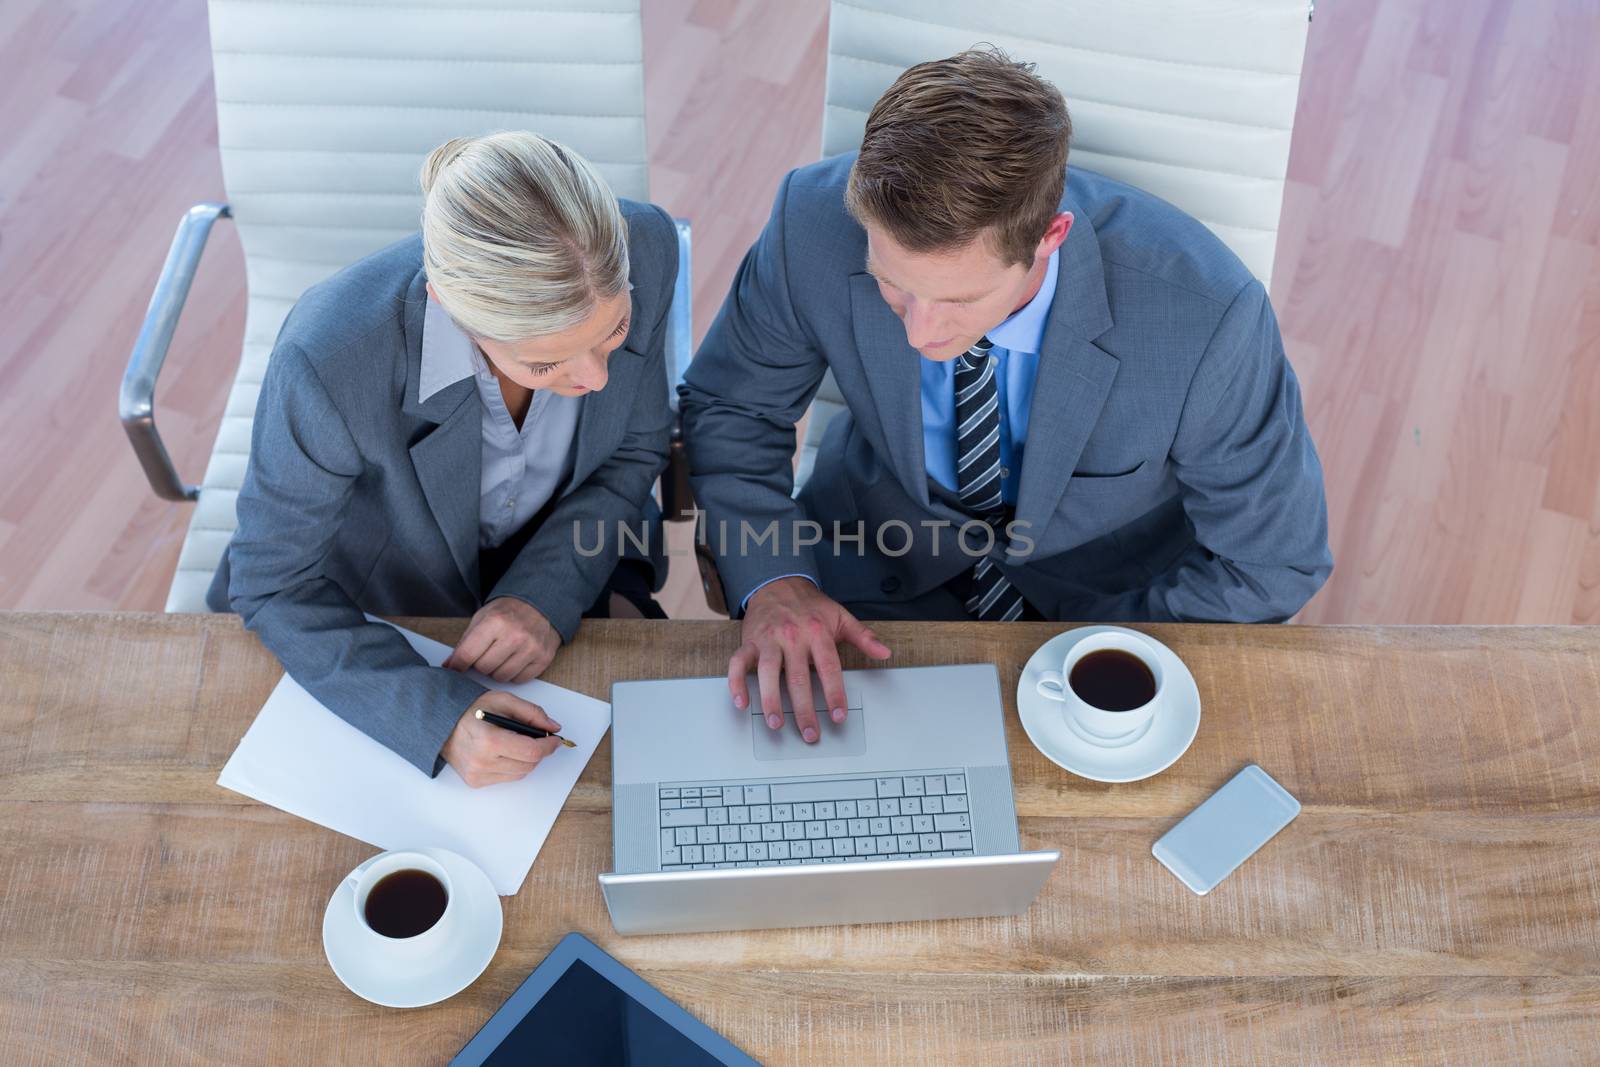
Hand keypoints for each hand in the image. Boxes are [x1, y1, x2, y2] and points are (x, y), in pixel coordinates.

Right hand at [440, 690, 564, 787]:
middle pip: (529, 764)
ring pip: (521, 773)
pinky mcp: (475, 782)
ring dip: (527, 759)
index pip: (531, 751)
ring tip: (517, 742)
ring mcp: (477, 774)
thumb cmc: (471, 710)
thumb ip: (532, 713)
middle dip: (539, 751)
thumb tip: (554, 727)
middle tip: (538, 737)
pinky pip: (507, 778)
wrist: (442, 723)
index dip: (549, 746)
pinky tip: (504, 752)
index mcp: (489, 740)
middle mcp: (482, 762)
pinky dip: (513, 766)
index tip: (555, 739)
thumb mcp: (504, 700)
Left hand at [444, 597, 559, 682]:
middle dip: (481, 664)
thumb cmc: (507, 613)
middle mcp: (515, 635)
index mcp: (495, 622)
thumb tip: (450, 666)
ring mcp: (531, 648)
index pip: (467, 655)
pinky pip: (518, 679)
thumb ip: (465, 643)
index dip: (458, 664)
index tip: (456, 667)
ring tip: (502, 655)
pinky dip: (513, 673)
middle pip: (484, 668)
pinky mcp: (543, 659)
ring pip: (501, 677)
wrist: (538, 606)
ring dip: (497, 670)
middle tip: (486, 653)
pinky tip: (515, 659)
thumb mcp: (481, 619)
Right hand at [730, 577, 890, 743]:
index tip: (838, 716)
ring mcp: (768, 640)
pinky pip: (738, 663)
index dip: (834, 694)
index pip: (829, 668)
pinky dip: (736, 682)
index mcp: (817, 633)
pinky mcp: (749, 642)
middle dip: (804, 710)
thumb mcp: (841, 617)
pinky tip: (741, 702)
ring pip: (766, 673)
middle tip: (810, 733)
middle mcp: (792, 637)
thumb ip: (863, 637)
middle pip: (798, 678)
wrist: (779, 582)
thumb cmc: (810, 606)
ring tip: (776, 723)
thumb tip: (885, 652)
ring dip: (770, 701)